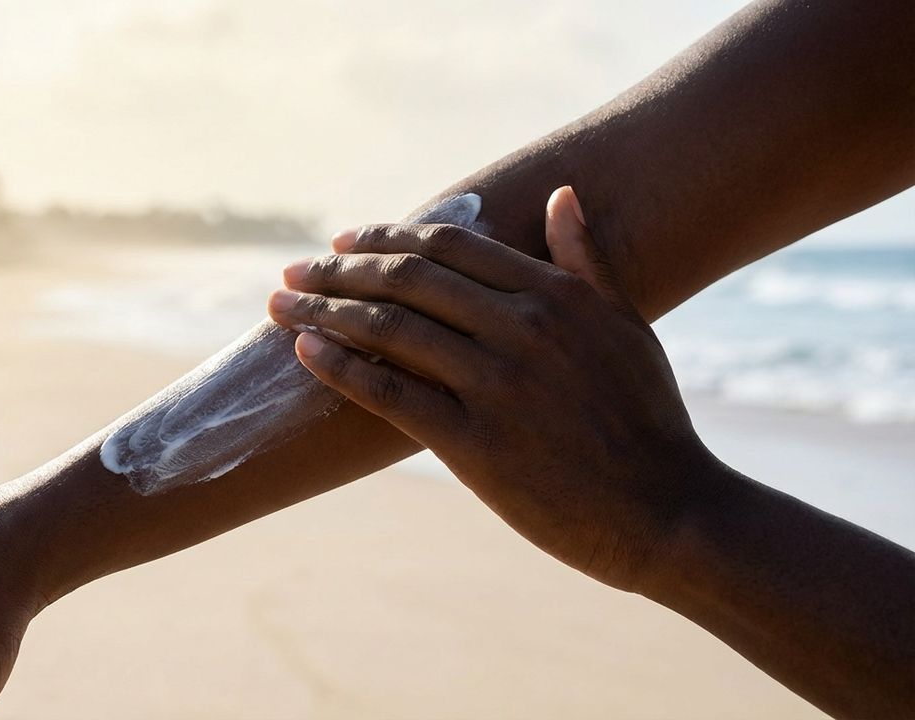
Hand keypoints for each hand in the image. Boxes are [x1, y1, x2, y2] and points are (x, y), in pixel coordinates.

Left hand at [268, 186, 714, 592]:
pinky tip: (305, 352)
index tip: (343, 239)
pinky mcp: (474, 444)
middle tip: (291, 268)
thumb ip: (586, 260)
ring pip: (388, 328)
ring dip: (323, 310)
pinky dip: (340, 367)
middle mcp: (522, 328)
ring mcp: (496, 385)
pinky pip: (390, 393)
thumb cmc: (648, 419)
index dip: (386, 235)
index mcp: (556, 294)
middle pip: (407, 277)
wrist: (668, 512)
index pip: (450, 243)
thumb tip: (561, 193)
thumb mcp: (627, 325)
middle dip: (338, 268)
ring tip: (278, 304)